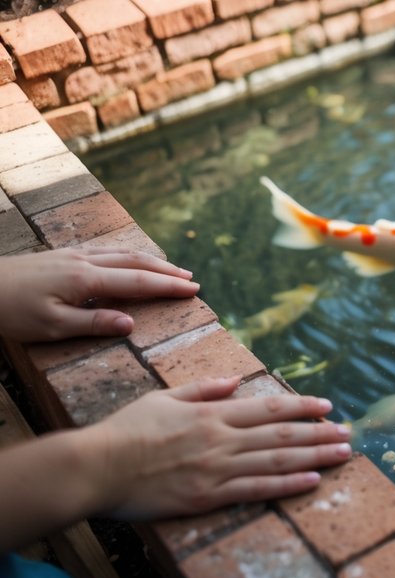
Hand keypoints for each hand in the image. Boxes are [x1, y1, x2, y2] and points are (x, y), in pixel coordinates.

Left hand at [0, 247, 199, 341]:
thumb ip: (93, 323)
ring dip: (150, 261)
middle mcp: (84, 261)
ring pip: (122, 253)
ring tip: (170, 268)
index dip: (168, 286)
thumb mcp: (51, 326)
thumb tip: (131, 323)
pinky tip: (129, 260)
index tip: (194, 290)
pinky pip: (106, 251)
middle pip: (136, 261)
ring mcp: (73, 255)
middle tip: (192, 279)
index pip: (138, 281)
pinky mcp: (62, 255)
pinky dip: (128, 255)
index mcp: (86, 279)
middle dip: (166, 270)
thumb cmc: (10, 311)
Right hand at [84, 377, 350, 520]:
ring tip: (343, 454)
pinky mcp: (206, 496)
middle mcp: (221, 438)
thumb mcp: (164, 398)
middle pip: (281, 434)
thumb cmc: (124, 432)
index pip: (268, 407)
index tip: (327, 405)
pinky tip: (313, 481)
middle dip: (319, 432)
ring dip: (314, 456)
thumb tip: (235, 381)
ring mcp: (216, 468)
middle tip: (349, 433)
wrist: (95, 467)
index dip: (301, 406)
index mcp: (211, 413)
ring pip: (277, 460)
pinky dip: (287, 485)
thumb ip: (203, 389)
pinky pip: (256, 489)